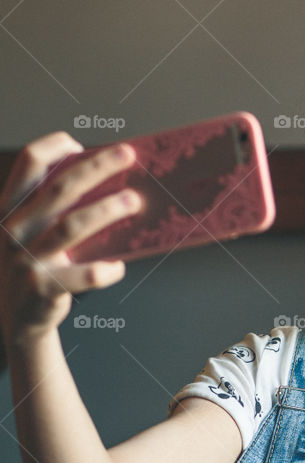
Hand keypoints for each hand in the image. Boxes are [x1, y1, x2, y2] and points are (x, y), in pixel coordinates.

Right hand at [0, 132, 139, 345]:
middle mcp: (15, 229)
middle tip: (128, 156)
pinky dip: (105, 270)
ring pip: (71, 227)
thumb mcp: (31, 232)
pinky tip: (119, 266)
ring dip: (106, 210)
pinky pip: (82, 276)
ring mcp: (26, 259)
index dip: (55, 147)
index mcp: (11, 209)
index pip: (28, 164)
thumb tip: (106, 182)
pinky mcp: (42, 288)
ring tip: (134, 201)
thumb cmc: (35, 266)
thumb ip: (53, 209)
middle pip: (60, 189)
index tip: (81, 143)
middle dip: (96, 167)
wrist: (18, 318)